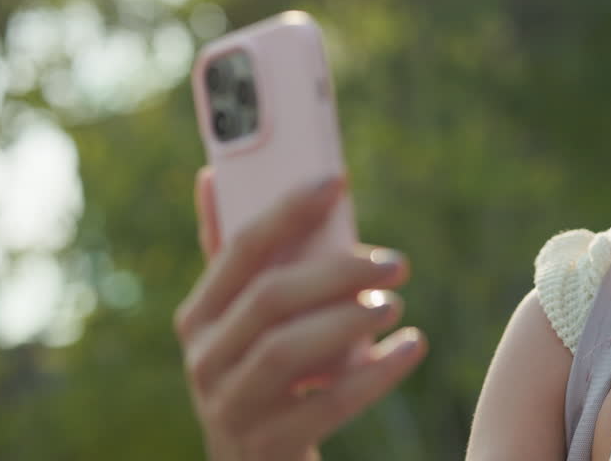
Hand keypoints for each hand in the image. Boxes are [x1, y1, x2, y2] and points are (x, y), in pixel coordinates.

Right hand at [174, 168, 427, 460]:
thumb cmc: (261, 373)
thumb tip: (212, 176)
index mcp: (200, 316)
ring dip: (349, 320)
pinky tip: (410, 347)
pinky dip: (375, 374)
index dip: (287, 211)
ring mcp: (231, 406)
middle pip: (270, 298)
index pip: (239, 249)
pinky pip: (326, 405)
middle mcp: (205, 359)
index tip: (336, 180)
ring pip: (286, 351)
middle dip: (337, 272)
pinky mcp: (268, 445)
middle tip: (395, 262)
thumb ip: (234, 258)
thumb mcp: (241, 320)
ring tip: (395, 304)